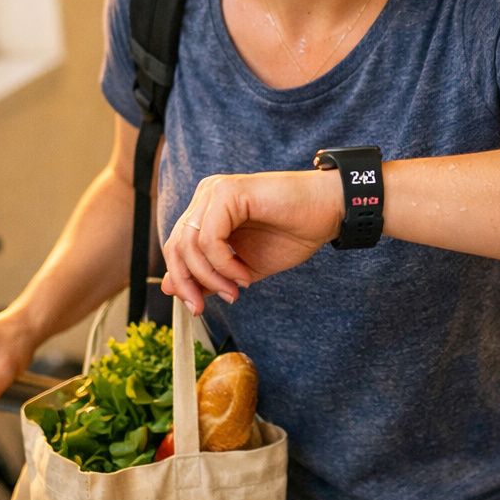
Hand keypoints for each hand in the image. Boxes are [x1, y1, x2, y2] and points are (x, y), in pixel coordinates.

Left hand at [162, 170, 341, 314]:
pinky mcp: (229, 192)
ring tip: (237, 288)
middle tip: (209, 305)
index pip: (176, 247)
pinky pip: (210, 238)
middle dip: (189, 283)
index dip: (183, 281)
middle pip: (176, 245)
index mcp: (207, 210)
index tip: (199, 308)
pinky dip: (224, 264)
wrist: (329, 211)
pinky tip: (244, 274)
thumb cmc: (293, 234)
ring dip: (212, 276)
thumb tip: (170, 288)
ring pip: (189, 244)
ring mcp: (216, 191)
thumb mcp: (243, 266)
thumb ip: (209, 275)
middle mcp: (206, 195)